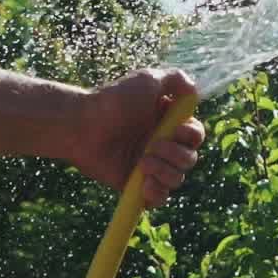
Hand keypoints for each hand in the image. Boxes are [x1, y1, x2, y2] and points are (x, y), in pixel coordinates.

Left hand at [70, 69, 204, 207]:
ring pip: (177, 179)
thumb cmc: (113, 99)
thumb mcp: (148, 79)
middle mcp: (161, 145)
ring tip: (142, 163)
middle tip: (152, 145)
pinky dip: (157, 194)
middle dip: (176, 154)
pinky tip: (144, 184)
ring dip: (166, 172)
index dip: (191, 136)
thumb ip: (177, 78)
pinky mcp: (134, 185)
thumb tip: (195, 91)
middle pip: (189, 159)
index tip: (174, 130)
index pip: (195, 136)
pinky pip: (159, 199)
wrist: (82, 124)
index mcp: (168, 123)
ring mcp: (149, 166)